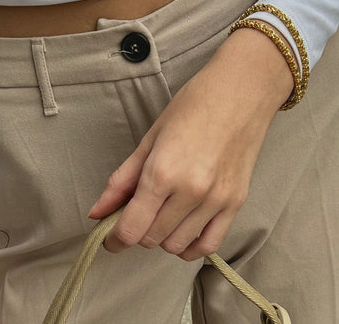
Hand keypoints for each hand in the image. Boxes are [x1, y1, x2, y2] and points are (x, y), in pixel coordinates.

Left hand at [88, 27, 293, 261]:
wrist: (242, 91)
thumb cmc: (193, 106)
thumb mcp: (150, 138)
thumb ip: (122, 180)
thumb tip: (97, 212)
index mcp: (162, 172)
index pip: (131, 228)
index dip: (114, 239)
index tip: (109, 237)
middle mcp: (190, 192)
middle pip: (151, 239)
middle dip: (136, 231)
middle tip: (136, 213)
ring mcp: (216, 201)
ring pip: (177, 246)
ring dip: (161, 238)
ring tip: (160, 214)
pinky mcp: (236, 203)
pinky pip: (209, 245)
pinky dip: (190, 246)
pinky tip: (182, 231)